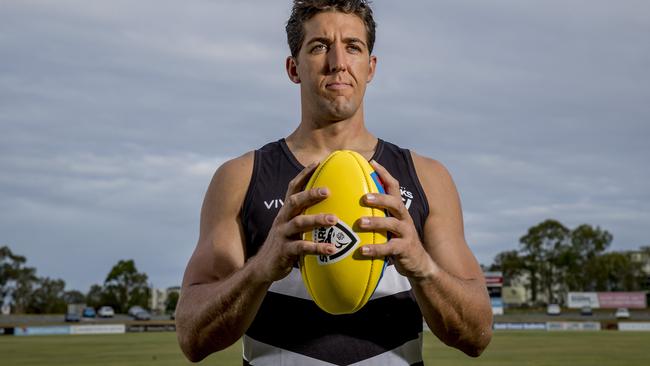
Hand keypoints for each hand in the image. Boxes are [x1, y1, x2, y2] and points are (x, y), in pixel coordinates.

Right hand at [252, 163, 337, 282]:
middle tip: (328, 191)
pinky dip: (317, 247)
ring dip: (317, 220)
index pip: (293, 188)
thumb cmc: (285, 244)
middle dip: (310, 194)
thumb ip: (306, 216)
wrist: (263, 267)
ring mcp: (282, 235)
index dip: (303, 175)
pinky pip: (301, 248)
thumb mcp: (293, 227)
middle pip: (295, 202)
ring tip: (334, 220)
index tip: (317, 163)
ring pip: (299, 223)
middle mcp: (282, 220)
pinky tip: (331, 249)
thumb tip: (332, 205)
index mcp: (286, 212)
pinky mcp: (284, 252)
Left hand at [358, 160, 434, 279]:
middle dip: (380, 198)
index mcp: (399, 210)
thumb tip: (351, 201)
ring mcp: (406, 233)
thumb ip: (377, 213)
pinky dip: (376, 249)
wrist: (419, 264)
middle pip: (395, 203)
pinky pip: (390, 248)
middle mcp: (404, 218)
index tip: (372, 162)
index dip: (384, 174)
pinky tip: (362, 250)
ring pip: (392, 224)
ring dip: (376, 222)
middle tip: (364, 197)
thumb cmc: (397, 241)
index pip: (394, 187)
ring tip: (360, 223)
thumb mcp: (389, 225)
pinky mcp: (405, 249)